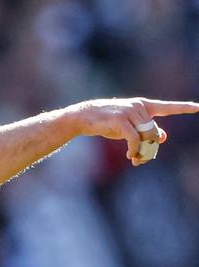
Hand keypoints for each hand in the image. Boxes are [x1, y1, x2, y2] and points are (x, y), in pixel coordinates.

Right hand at [66, 97, 198, 165]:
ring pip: (146, 136)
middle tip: (139, 160)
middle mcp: (139, 106)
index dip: (183, 108)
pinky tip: (129, 156)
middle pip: (154, 132)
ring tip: (134, 159)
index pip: (167, 107)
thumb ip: (146, 130)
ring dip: (142, 152)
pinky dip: (134, 150)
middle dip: (149, 148)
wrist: (84, 118)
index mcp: (143, 106)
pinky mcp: (120, 119)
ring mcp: (130, 112)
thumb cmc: (106, 122)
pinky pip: (135, 139)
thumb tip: (163, 137)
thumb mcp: (128, 127)